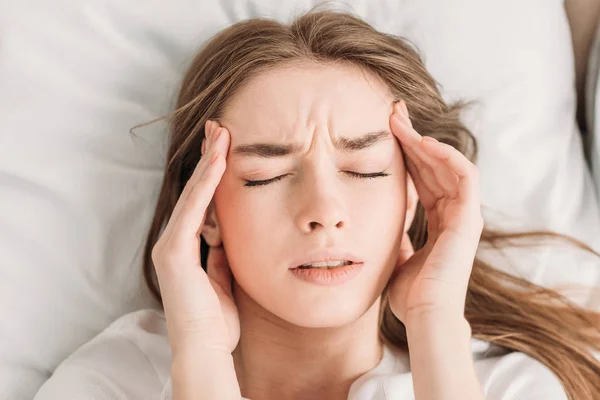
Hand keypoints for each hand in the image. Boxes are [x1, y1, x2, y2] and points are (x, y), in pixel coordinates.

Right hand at [151, 120, 239, 356]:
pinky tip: (219, 160)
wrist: (205, 349)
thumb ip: (223, 254)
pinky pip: (194, 210)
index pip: (203, 202)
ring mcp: (171, 245)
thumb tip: (229, 234)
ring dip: (209, 161)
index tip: (226, 149)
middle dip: (208, 158)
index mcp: (187, 248)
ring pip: (194, 194)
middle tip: (220, 127)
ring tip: (221, 132)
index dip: (213, 175)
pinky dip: (207, 183)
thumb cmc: (217, 320)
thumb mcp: (225, 278)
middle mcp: (175, 242)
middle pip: (196, 191)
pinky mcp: (173, 251)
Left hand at [387, 101, 482, 325]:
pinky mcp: (469, 217)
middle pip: (434, 166)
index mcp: (439, 222)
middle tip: (391, 114)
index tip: (385, 133)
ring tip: (399, 122)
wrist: (424, 315)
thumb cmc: (410, 293)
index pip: (424, 179)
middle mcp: (453, 214)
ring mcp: (464, 215)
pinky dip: (446, 156)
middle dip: (413, 139)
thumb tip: (382, 226)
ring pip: (447, 165)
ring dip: (424, 141)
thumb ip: (396, 238)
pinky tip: (422, 142)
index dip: (407, 155)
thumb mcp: (395, 255)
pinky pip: (464, 176)